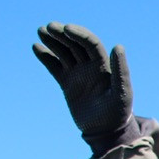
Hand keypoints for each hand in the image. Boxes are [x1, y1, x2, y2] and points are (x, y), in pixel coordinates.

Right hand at [33, 22, 139, 155]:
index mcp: (104, 66)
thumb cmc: (117, 113)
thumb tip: (118, 46)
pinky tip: (36, 47)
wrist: (105, 131)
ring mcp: (78, 74)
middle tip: (48, 27)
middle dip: (62, 34)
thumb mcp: (122, 93)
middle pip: (75, 44)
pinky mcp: (67, 84)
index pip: (90, 43)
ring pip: (63, 53)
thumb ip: (120, 71)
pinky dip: (46, 57)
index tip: (65, 29)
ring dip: (52, 41)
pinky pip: (54, 67)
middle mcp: (90, 67)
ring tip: (40, 31)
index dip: (79, 34)